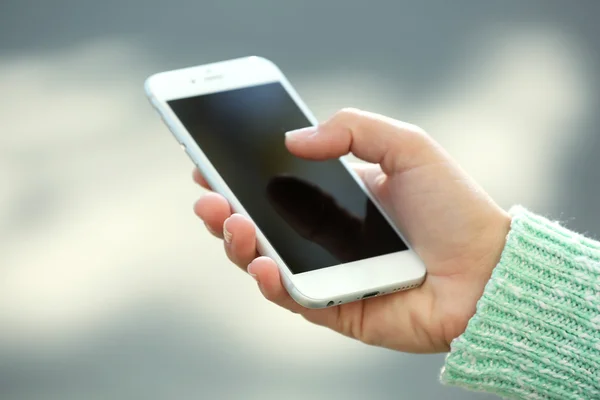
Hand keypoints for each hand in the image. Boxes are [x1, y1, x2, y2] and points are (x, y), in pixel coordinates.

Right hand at [193, 108, 510, 352]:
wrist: (487, 269)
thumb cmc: (453, 207)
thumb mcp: (407, 147)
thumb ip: (354, 129)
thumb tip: (293, 139)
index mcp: (339, 198)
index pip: (278, 187)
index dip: (242, 176)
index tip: (210, 162)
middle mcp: (326, 237)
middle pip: (261, 225)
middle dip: (225, 209)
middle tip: (206, 194)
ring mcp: (327, 274)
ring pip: (265, 262)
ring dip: (237, 243)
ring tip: (229, 222)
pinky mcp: (335, 308)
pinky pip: (292, 299)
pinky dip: (271, 283)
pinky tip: (263, 264)